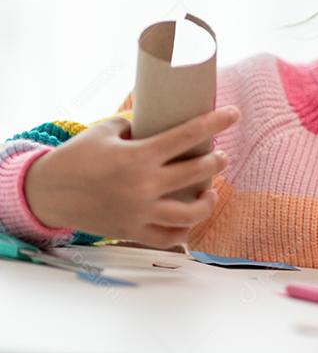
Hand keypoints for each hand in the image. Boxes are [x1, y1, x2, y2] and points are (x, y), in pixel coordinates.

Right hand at [24, 106, 239, 248]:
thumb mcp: (104, 130)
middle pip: (197, 172)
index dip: (215, 123)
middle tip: (220, 156)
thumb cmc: (77, 157)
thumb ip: (137, 124)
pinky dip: (184, 231)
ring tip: (211, 192)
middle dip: (216, 162)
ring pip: (190, 213)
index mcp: (139, 155)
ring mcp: (139, 211)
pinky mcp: (132, 231)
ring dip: (208, 201)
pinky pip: (168, 238)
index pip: (188, 135)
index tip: (234, 114)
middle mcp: (144, 185)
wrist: (47, 193)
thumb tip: (164, 118)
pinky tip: (191, 220)